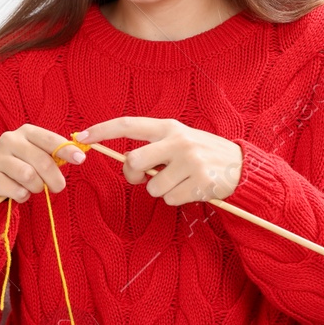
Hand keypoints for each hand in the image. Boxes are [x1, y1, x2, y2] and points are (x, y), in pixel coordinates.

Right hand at [0, 123, 85, 202]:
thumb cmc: (18, 164)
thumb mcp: (35, 154)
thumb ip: (53, 154)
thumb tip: (78, 155)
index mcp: (26, 132)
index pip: (50, 139)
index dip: (67, 149)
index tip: (81, 159)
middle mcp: (10, 140)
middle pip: (42, 161)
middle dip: (54, 178)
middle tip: (58, 187)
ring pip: (29, 176)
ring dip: (37, 187)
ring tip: (33, 188)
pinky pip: (16, 191)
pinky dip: (23, 196)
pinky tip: (18, 192)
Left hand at [72, 117, 240, 205]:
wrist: (241, 166)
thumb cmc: (202, 154)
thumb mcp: (180, 141)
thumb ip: (154, 148)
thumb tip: (128, 164)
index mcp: (169, 127)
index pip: (128, 124)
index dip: (102, 130)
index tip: (81, 136)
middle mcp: (178, 141)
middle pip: (133, 161)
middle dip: (133, 174)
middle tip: (146, 177)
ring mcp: (190, 161)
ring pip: (152, 187)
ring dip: (161, 190)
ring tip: (181, 181)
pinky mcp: (200, 182)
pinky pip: (170, 199)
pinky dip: (177, 199)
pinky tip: (192, 189)